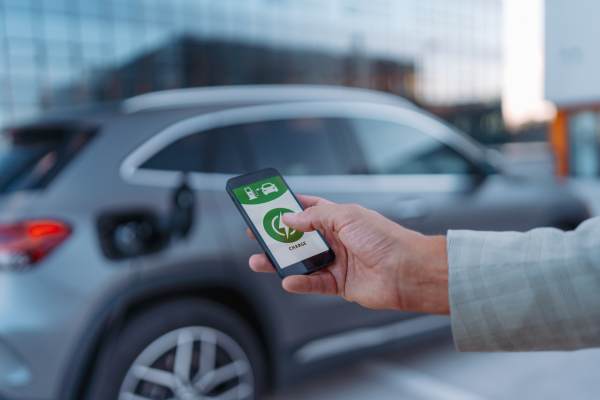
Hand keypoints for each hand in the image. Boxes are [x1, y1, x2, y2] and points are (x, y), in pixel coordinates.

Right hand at [247, 195, 448, 314]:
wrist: (406, 271)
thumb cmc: (385, 238)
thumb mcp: (346, 216)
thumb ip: (315, 217)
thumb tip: (290, 218)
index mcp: (339, 218)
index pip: (308, 209)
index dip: (288, 208)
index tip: (268, 207)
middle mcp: (337, 240)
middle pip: (299, 238)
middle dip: (277, 237)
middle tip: (257, 236)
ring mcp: (337, 262)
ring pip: (302, 263)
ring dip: (280, 262)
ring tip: (260, 261)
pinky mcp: (340, 284)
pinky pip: (314, 284)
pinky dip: (299, 283)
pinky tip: (287, 280)